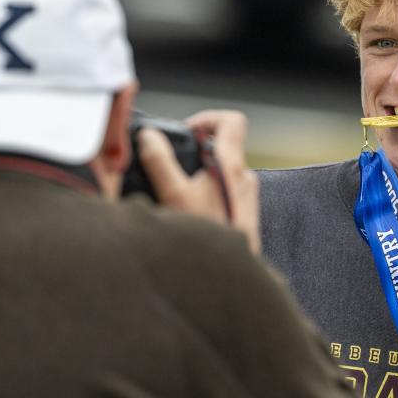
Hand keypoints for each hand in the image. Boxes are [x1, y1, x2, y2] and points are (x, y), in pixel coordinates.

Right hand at [137, 110, 260, 254]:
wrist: (229, 280)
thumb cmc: (205, 237)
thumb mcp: (173, 196)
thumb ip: (159, 161)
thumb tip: (149, 136)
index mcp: (232, 166)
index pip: (232, 121)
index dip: (208, 118)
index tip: (187, 131)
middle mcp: (245, 179)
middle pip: (222, 147)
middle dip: (195, 152)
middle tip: (173, 166)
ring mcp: (248, 199)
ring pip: (222, 173)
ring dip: (200, 177)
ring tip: (177, 193)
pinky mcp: (245, 217)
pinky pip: (225, 195)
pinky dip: (207, 195)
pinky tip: (189, 214)